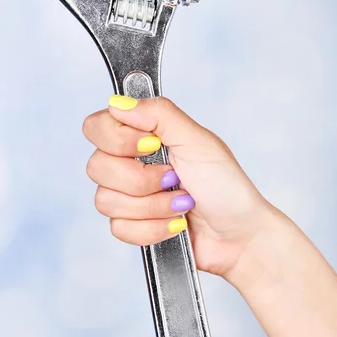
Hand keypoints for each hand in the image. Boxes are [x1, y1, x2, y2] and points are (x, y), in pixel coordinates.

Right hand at [82, 95, 270, 279]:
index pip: (96, 127)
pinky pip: (119, 228)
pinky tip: (176, 224)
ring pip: (105, 201)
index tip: (151, 146)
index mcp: (144, 135)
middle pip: (96, 166)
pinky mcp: (132, 226)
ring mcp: (129, 196)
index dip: (118, 139)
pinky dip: (153, 228)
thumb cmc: (226, 185)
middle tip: (174, 178)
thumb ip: (159, 114)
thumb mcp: (197, 141)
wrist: (239, 235)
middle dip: (141, 179)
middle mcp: (131, 163)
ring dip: (152, 206)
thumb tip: (118, 102)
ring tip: (181, 203)